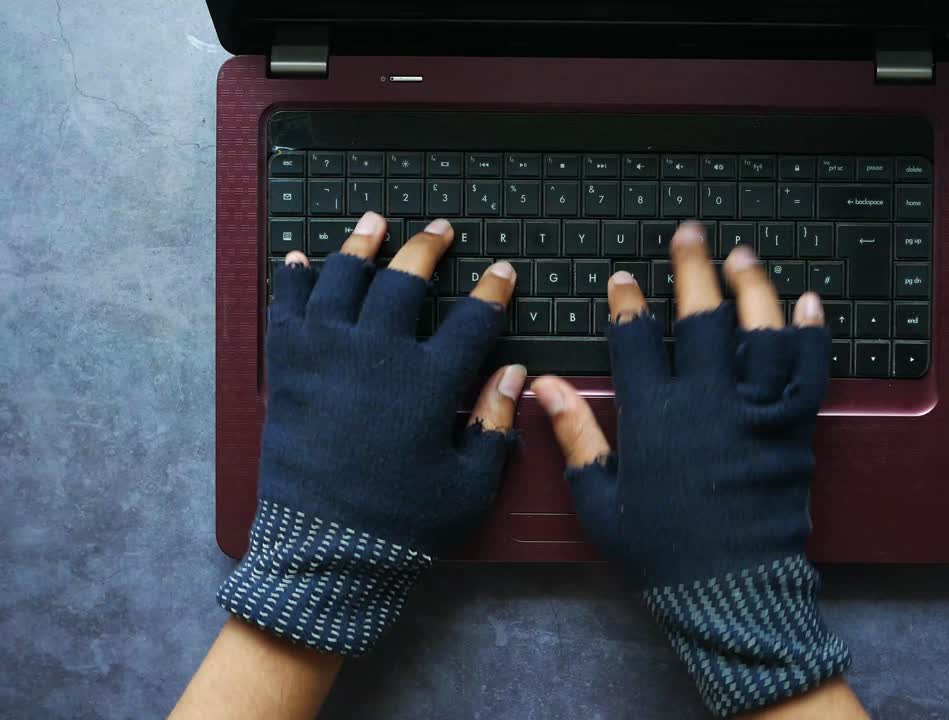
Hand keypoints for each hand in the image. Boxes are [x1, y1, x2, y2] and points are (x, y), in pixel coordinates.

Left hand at [218, 212, 525, 655]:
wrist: (324, 550)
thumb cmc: (404, 522)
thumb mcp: (469, 484)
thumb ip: (495, 424)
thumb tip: (516, 374)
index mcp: (428, 381)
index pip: (471, 320)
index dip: (492, 292)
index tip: (502, 271)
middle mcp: (378, 353)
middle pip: (404, 281)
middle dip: (427, 248)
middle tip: (440, 229)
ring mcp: (326, 355)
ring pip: (343, 280)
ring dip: (361, 245)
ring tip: (375, 221)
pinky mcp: (287, 369)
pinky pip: (287, 309)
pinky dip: (292, 281)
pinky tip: (298, 260)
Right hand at [532, 223, 852, 716]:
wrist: (732, 594)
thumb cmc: (661, 552)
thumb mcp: (602, 501)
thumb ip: (575, 436)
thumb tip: (543, 385)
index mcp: (655, 418)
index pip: (636, 340)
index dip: (628, 302)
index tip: (624, 279)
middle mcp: (707, 403)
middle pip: (701, 316)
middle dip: (692, 267)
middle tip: (689, 233)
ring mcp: (756, 412)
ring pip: (758, 330)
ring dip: (751, 285)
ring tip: (742, 255)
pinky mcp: (794, 428)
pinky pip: (808, 370)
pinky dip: (811, 333)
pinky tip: (808, 301)